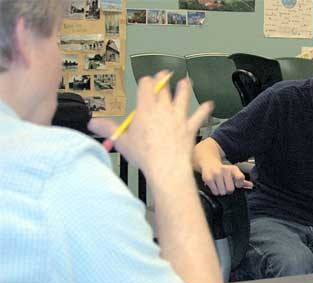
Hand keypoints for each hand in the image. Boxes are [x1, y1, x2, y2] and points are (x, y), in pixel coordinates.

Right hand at [88, 72, 212, 181]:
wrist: (166, 166)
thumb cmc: (144, 155)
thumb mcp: (122, 141)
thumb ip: (108, 128)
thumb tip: (93, 123)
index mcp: (146, 109)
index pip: (146, 85)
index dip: (146, 81)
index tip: (147, 81)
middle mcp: (163, 109)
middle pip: (164, 88)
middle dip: (164, 79)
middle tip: (165, 75)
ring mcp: (178, 117)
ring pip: (183, 97)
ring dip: (184, 88)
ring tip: (185, 82)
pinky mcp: (189, 127)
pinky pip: (199, 115)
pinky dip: (204, 110)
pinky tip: (209, 105)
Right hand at [202, 163, 252, 195]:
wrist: (209, 163)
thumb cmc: (224, 171)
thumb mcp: (233, 173)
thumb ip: (242, 181)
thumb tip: (251, 186)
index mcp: (233, 169)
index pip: (240, 178)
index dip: (239, 184)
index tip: (236, 184)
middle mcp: (225, 170)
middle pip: (230, 189)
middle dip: (228, 190)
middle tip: (225, 185)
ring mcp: (216, 174)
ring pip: (222, 192)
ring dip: (221, 191)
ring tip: (219, 185)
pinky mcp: (209, 179)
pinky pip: (215, 192)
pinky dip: (215, 191)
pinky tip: (215, 185)